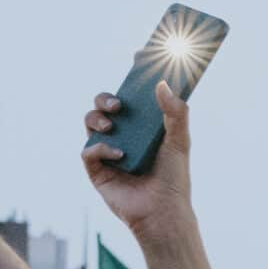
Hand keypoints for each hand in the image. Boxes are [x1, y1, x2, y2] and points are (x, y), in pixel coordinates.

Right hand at [81, 80, 195, 236]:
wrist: (163, 213)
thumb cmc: (174, 179)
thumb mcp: (179, 142)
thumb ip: (175, 112)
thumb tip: (162, 84)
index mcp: (142, 126)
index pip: (132, 97)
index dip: (132, 77)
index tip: (137, 56)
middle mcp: (123, 136)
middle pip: (104, 106)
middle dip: (105, 99)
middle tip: (118, 104)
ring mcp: (107, 151)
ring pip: (91, 123)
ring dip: (98, 119)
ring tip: (112, 125)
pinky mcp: (96, 170)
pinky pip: (88, 150)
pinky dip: (101, 148)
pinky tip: (118, 154)